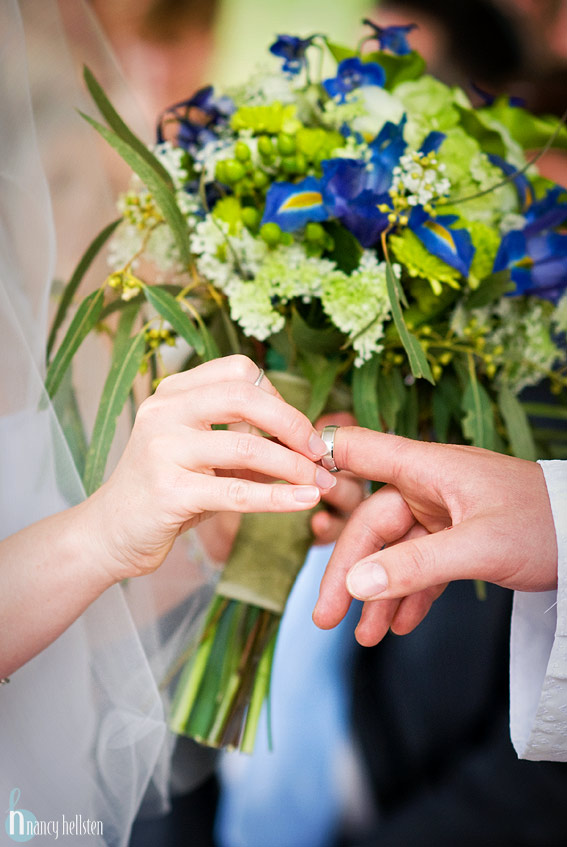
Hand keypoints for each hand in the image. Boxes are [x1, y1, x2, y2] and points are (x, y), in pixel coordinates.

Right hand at [81, 356, 333, 581]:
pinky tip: (305, 501)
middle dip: (293, 424)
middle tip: (319, 453)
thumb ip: (245, 439)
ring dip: (294, 467)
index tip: (298, 429)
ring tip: (320, 483)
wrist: (112, 532)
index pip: (239, 371)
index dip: (278, 397)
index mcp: (173, 393)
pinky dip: (280, 497)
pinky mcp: (168, 492)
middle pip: (245, 396)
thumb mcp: (203, 454)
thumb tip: (307, 442)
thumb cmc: (167, 489)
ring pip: (247, 448)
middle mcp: (164, 411)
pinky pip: (238, 493)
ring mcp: (162, 449)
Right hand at [313, 427, 557, 645]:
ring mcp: (443, 515)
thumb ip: (415, 566)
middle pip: (371, 525)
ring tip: (365, 636)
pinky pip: (421, 567)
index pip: (361, 450)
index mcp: (428, 469)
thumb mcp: (478, 547)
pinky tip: (399, 625)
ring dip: (378, 594)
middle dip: (349, 572)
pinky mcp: (458, 539)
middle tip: (326, 617)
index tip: (286, 482)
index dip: (321, 460)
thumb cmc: (544, 523)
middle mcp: (429, 487)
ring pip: (394, 553)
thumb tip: (355, 586)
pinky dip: (409, 596)